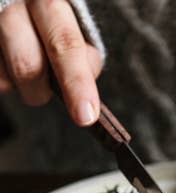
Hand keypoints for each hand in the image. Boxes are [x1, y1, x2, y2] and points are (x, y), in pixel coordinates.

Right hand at [0, 0, 102, 125]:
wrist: (15, 3)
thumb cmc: (50, 20)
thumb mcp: (74, 27)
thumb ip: (85, 56)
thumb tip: (83, 88)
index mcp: (48, 2)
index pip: (65, 46)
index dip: (77, 84)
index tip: (86, 116)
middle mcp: (13, 7)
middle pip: (28, 67)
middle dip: (41, 91)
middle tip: (45, 91)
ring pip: (4, 78)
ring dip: (20, 87)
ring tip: (26, 67)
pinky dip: (5, 79)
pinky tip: (9, 63)